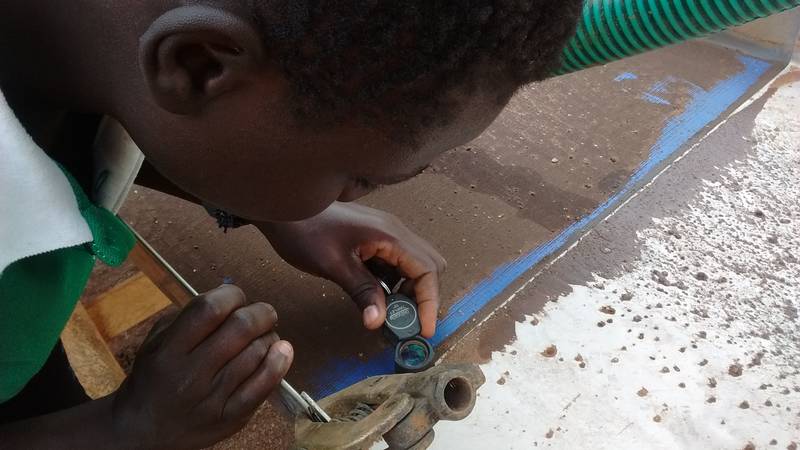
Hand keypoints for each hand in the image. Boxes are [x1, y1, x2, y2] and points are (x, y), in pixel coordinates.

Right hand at [111, 285, 292, 449]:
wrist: (144, 431)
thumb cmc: (154, 379)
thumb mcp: (157, 342)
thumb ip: (188, 316)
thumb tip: (229, 297)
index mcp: (169, 350)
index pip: (209, 309)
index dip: (232, 294)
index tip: (237, 297)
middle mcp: (191, 374)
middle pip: (240, 328)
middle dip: (260, 312)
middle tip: (264, 313)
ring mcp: (213, 398)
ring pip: (256, 352)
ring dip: (269, 336)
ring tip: (266, 335)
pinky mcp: (231, 417)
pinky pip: (263, 386)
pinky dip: (279, 363)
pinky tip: (282, 350)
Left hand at [257, 202, 445, 336]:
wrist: (282, 208)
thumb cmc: (305, 233)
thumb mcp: (334, 266)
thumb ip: (362, 292)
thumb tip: (378, 323)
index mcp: (389, 235)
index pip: (426, 270)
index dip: (430, 302)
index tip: (423, 330)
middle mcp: (394, 232)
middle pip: (429, 266)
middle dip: (424, 296)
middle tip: (408, 322)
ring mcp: (385, 234)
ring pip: (414, 265)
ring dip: (410, 291)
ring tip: (393, 316)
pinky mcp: (374, 239)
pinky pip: (396, 263)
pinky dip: (395, 284)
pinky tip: (378, 300)